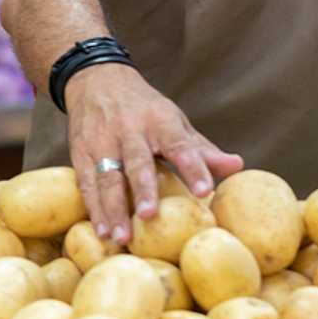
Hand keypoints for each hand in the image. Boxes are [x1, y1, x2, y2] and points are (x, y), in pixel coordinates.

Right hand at [66, 63, 243, 244]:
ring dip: (113, 208)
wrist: (96, 80)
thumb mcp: (174, 121)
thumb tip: (237, 166)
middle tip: (150, 216)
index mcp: (160, 121)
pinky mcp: (80, 151)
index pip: (180, 144)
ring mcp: (102, 140)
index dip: (193, 167)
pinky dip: (94, 208)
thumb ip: (200, 149)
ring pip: (107, 176)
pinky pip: (86, 182)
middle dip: (143, 189)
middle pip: (137, 161)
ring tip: (121, 238)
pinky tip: (102, 231)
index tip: (205, 191)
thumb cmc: (145, 109)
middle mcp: (129, 129)